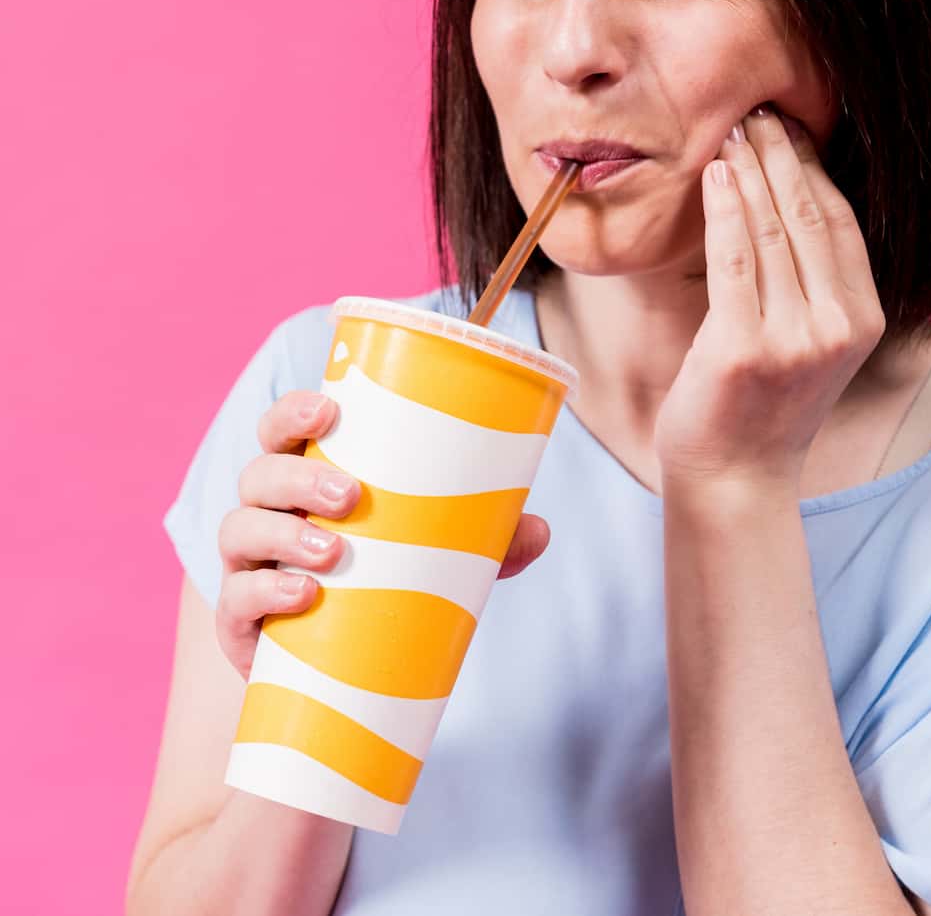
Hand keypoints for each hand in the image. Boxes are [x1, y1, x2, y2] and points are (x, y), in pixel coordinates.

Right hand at [215, 389, 550, 678]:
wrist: (334, 675)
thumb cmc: (379, 585)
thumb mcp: (434, 557)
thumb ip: (486, 541)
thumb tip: (541, 529)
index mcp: (304, 480)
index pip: (281, 431)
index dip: (293, 412)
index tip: (328, 410)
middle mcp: (267, 514)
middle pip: (258, 473)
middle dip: (299, 476)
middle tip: (352, 494)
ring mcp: (246, 567)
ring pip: (238, 528)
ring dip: (283, 532)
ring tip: (335, 550)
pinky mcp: (239, 623)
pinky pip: (233, 598)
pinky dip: (263, 593)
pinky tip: (303, 597)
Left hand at [653, 104, 885, 489]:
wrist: (733, 479)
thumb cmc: (760, 410)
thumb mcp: (807, 345)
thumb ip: (810, 287)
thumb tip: (779, 204)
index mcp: (862, 319)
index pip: (839, 224)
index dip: (814, 169)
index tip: (789, 129)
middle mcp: (837, 326)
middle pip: (809, 216)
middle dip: (782, 155)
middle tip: (756, 110)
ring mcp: (793, 338)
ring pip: (773, 229)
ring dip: (752, 170)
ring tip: (733, 129)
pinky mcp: (742, 346)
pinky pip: (734, 259)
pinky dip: (726, 210)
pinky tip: (717, 175)